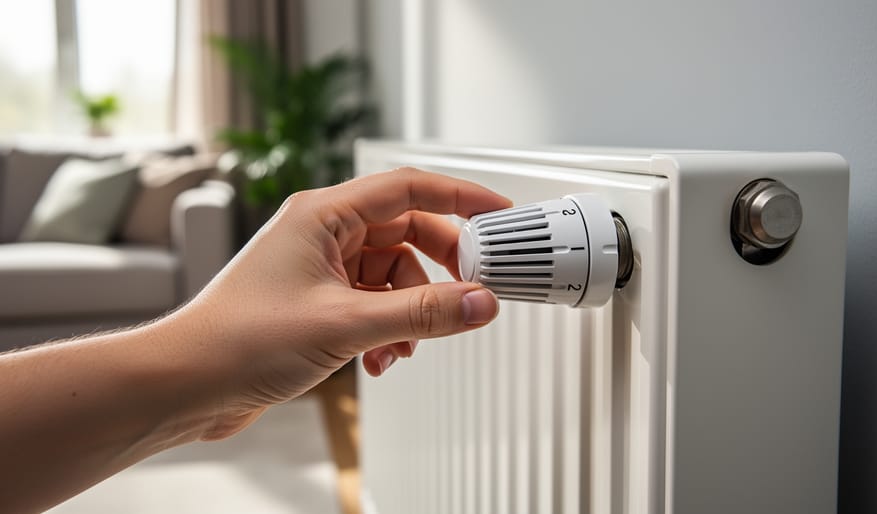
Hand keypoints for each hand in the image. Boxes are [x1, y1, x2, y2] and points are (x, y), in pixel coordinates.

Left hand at [173, 167, 511, 439]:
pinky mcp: (318, 301)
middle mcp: (322, 234)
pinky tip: (380, 358)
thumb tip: (478, 302)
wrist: (187, 384)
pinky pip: (373, 302)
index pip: (408, 187)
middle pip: (406, 233)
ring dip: (409, 311)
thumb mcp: (347, 323)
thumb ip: (422, 313)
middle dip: (439, 269)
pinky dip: (387, 328)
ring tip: (403, 346)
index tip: (497, 213)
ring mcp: (320, 268)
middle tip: (468, 293)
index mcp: (323, 214)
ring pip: (393, 275)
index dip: (459, 197)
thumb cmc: (238, 340)